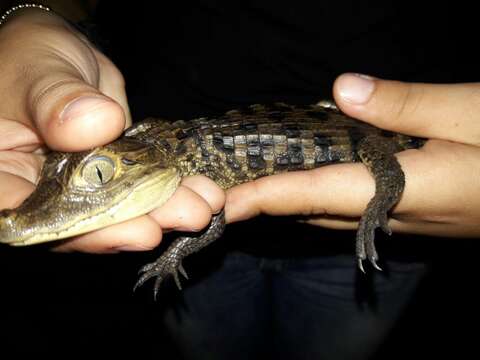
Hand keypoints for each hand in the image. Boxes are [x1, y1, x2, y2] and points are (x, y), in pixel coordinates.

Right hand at [0, 9, 224, 252]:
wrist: (57, 59)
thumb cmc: (28, 57)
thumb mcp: (37, 70)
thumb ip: (57, 98)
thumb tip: (95, 123)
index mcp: (7, 179)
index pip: (36, 221)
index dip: (87, 233)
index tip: (136, 230)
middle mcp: (46, 196)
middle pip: (93, 226)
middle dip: (147, 223)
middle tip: (191, 214)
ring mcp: (87, 191)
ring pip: (127, 213)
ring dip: (171, 210)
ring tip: (208, 202)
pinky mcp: (119, 179)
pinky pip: (148, 190)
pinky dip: (180, 192)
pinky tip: (214, 192)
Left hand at [225, 73, 479, 237]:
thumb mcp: (476, 112)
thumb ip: (408, 104)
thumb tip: (343, 90)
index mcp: (404, 191)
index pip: (312, 196)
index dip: (262, 200)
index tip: (221, 204)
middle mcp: (395, 215)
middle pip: (314, 210)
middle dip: (267, 202)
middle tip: (227, 187)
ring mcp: (407, 220)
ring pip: (332, 212)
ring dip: (291, 200)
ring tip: (256, 180)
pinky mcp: (418, 214)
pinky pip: (354, 207)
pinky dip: (321, 194)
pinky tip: (313, 175)